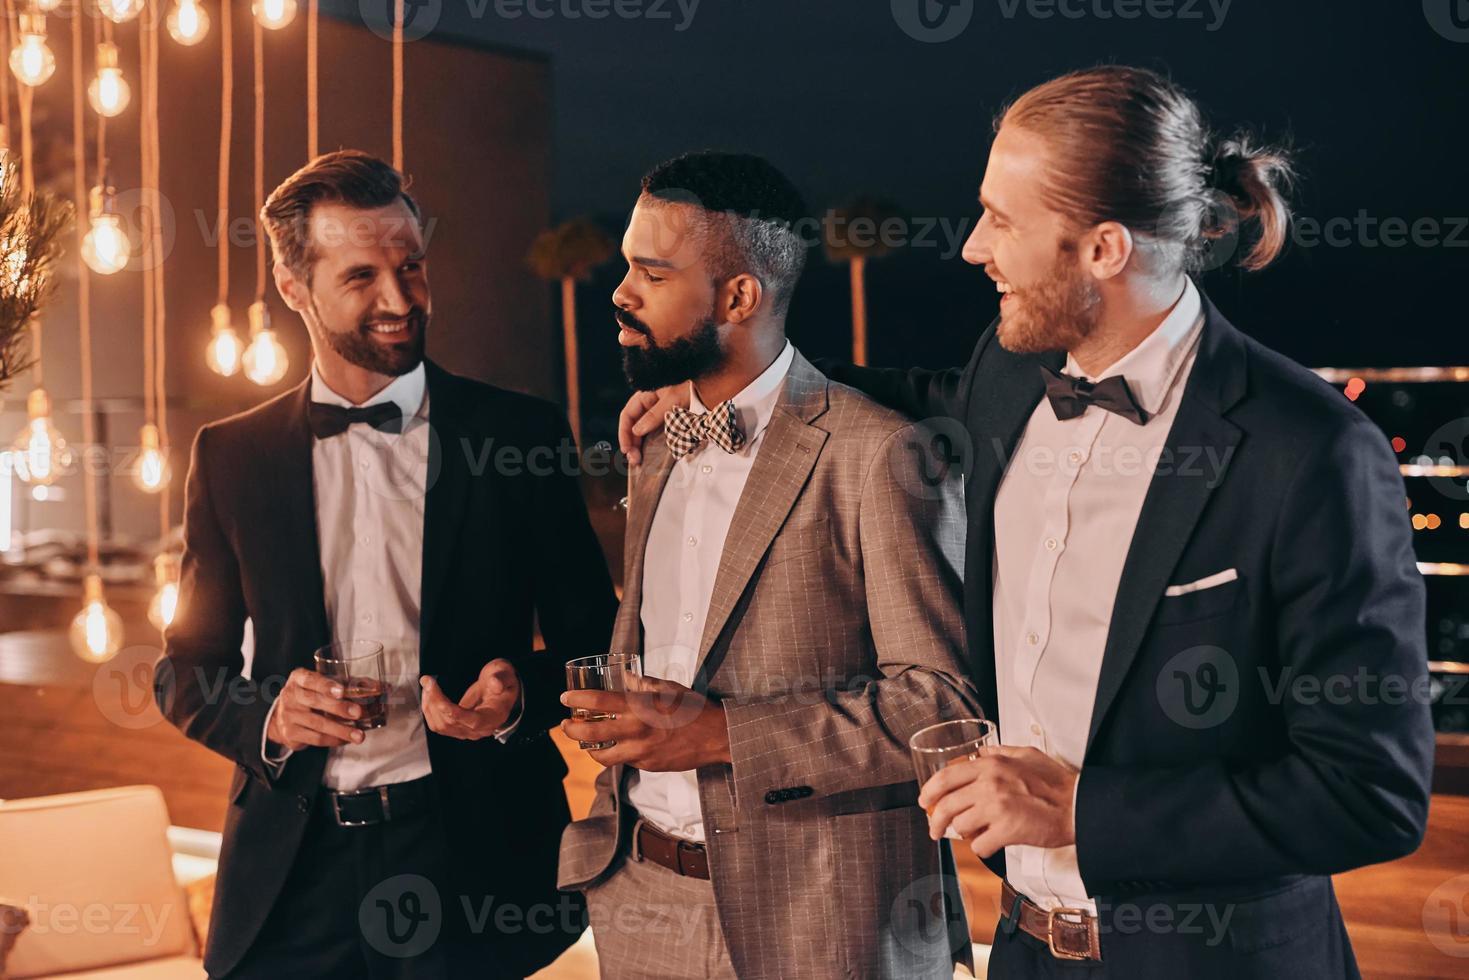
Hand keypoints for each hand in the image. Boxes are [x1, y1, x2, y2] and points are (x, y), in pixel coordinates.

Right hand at [266, 668, 365, 749]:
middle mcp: (290, 696)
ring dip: (341, 730)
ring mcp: (288, 716)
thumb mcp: (322, 684)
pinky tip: (346, 739)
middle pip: (315, 701)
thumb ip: (347, 684)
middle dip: (339, 708)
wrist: (282, 716)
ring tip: (359, 735)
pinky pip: (315, 738)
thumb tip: (380, 687)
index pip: (310, 680)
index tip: (342, 691)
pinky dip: (334, 740)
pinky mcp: (291, 734)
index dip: (326, 685)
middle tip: (358, 713)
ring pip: (317, 724)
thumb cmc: (311, 695)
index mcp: (298, 678)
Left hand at [419, 659, 520, 740]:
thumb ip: (501, 679)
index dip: (454, 713)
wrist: (499, 688)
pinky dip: (429, 710)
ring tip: (427, 685)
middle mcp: (480, 729)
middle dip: (436, 702)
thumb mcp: (505, 674)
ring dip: (429, 706)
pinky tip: (428, 694)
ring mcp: (467, 730)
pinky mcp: (456, 727)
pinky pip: (438, 724)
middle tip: (428, 681)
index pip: (473, 722)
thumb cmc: (502, 680)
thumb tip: (495, 684)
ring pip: (441, 725)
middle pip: (451, 723)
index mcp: (494, 717)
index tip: (439, 698)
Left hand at [559, 677, 730, 770]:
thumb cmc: (694, 708)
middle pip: (591, 733)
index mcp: (639, 706)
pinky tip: (615, 746)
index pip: (597, 702)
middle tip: (565, 725)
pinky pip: (624, 761)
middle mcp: (636, 730)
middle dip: (571, 729)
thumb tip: (627, 677)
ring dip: (588, 749)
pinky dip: (615, 754)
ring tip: (584, 742)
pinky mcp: (647, 765)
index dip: (576, 699)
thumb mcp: (669, 688)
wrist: (716, 736)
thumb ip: (644, 684)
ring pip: (602, 756)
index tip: (565, 699)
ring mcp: (641, 752)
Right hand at [618, 385, 688, 465]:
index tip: (626, 450)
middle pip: (634, 426)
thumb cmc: (689, 387)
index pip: (627, 415)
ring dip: (640, 446)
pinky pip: (655, 433)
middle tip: (635, 460)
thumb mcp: (672, 400)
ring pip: (643, 431)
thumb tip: (636, 431)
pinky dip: (651, 444)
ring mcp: (658, 413)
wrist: (709, 386)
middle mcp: (649, 405)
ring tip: (639, 459)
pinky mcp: (668, 421)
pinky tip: (650, 453)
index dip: (624, 433)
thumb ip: (653, 415)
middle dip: (632, 443)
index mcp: (645, 396)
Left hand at [917, 746, 1078, 858]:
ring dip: (965, 834)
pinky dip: (982, 848)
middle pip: (947, 805)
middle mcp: (989, 783)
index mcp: (991, 764)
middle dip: (935, 821)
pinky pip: (979, 845)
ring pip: (960, 826)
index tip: (925, 801)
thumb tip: (982, 751)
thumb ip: (1001, 751)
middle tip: (934, 830)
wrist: (1078, 806)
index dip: (930, 791)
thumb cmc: (1056, 784)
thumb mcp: (1027, 754)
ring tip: (975, 834)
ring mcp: (996, 807)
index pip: (946, 776)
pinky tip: (991, 844)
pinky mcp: (1006, 830)